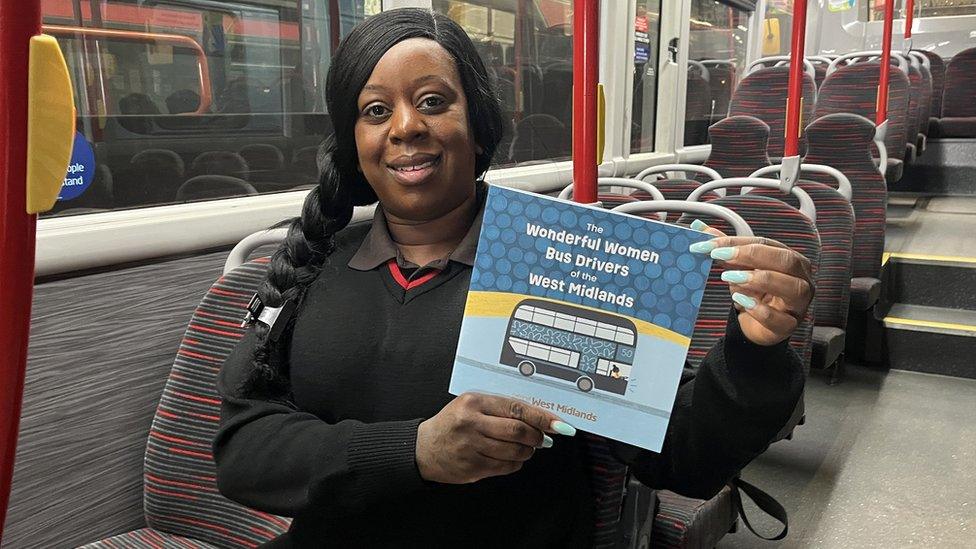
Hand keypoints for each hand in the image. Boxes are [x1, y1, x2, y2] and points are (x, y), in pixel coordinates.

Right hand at [415, 393, 574, 483]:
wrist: (424, 448)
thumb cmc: (452, 424)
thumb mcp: (472, 406)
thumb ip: (501, 409)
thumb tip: (538, 420)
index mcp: (474, 403)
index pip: (516, 409)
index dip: (542, 417)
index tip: (559, 424)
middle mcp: (472, 424)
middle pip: (518, 431)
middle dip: (537, 436)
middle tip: (542, 438)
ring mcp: (471, 447)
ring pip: (514, 451)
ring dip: (528, 451)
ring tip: (526, 447)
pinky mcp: (472, 467)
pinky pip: (506, 467)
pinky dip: (516, 463)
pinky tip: (511, 458)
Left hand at [689, 220, 813, 345]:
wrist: (757, 325)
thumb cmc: (754, 292)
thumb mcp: (739, 267)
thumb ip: (724, 247)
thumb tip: (699, 226)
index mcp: (789, 258)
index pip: (766, 243)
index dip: (737, 242)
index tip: (709, 245)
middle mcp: (800, 277)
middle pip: (785, 260)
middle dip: (752, 255)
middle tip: (720, 255)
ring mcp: (798, 302)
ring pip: (791, 287)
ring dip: (759, 279)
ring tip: (729, 277)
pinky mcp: (789, 325)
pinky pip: (780, 318)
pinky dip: (760, 310)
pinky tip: (741, 301)